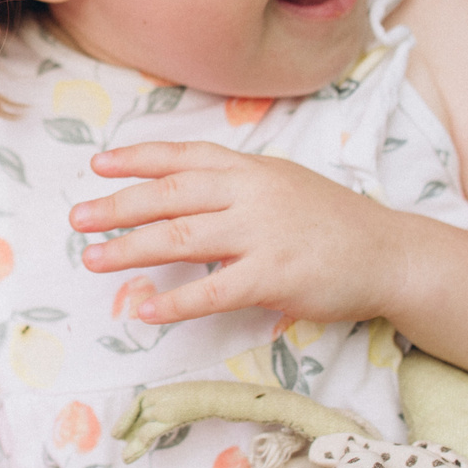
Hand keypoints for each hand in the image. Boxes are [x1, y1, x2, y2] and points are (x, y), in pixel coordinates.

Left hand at [67, 141, 401, 327]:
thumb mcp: (282, 183)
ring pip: (182, 238)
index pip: (183, 157)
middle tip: (78, 219)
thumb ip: (234, 184)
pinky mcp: (276, 276)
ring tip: (94, 260)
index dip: (137, 159)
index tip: (98, 165)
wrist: (389, 253)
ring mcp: (264, 234)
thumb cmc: (331, 221)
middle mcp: (252, 193)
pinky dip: (177, 301)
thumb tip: (178, 191)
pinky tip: (146, 310)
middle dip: (119, 206)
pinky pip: (215, 291)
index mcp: (251, 168)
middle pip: (171, 195)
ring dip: (132, 249)